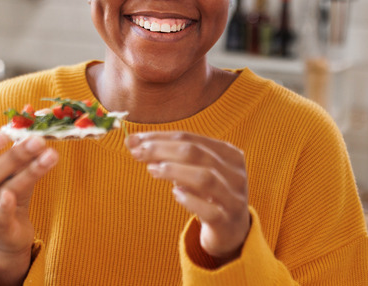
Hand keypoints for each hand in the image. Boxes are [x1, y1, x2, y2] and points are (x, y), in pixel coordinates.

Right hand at [0, 133, 58, 284]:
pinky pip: (0, 217)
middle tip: (38, 141)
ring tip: (50, 156)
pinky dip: (5, 207)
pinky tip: (11, 196)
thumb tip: (37, 115)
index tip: (4, 134)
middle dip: (14, 156)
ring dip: (28, 173)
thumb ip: (20, 144)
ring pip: (2, 192)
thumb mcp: (12, 167)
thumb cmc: (8, 190)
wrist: (9, 232)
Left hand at [125, 132, 249, 264]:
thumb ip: (169, 156)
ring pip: (204, 178)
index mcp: (229, 154)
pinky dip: (190, 200)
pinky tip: (175, 193)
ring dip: (174, 171)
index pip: (190, 138)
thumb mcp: (193, 172)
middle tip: (137, 152)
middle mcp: (235, 173)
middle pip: (196, 153)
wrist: (232, 231)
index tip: (134, 140)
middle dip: (162, 150)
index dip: (160, 137)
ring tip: (152, 170)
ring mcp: (234, 198)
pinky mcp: (228, 222)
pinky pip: (209, 210)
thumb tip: (132, 142)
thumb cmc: (208, 195)